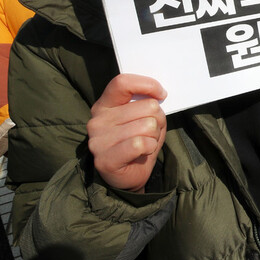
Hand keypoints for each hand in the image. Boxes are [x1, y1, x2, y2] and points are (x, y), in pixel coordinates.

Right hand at [87, 74, 167, 192]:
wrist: (129, 176)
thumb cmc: (139, 143)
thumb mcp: (145, 118)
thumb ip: (147, 104)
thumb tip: (158, 95)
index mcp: (105, 105)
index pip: (123, 83)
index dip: (148, 85)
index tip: (161, 95)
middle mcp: (98, 120)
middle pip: (147, 106)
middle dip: (158, 120)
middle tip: (150, 133)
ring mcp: (98, 140)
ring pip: (147, 125)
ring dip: (154, 136)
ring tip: (144, 144)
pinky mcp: (104, 160)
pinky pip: (140, 143)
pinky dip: (149, 147)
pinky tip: (143, 152)